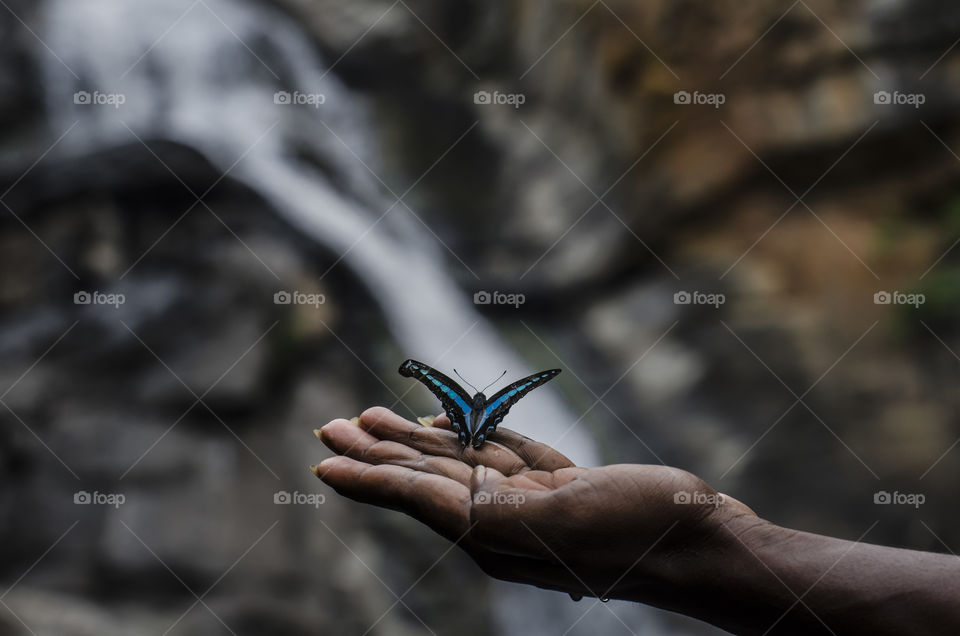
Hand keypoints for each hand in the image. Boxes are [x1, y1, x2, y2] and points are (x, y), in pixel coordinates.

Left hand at [312, 407, 757, 603]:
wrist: (700, 541)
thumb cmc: (628, 532)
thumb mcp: (546, 519)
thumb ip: (479, 506)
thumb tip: (418, 494)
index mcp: (491, 533)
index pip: (414, 494)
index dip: (367, 475)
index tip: (323, 461)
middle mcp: (504, 520)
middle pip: (427, 474)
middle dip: (378, 449)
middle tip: (332, 426)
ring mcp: (534, 502)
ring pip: (461, 460)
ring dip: (416, 437)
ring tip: (374, 418)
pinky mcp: (564, 485)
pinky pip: (505, 454)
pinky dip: (473, 436)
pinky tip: (450, 425)